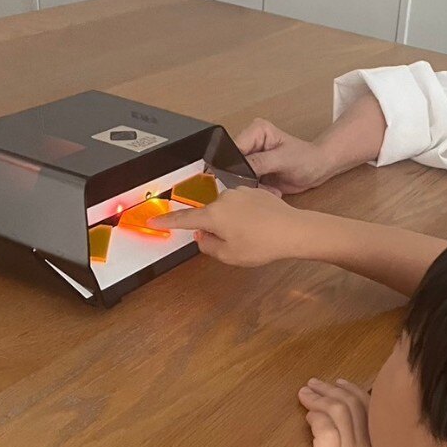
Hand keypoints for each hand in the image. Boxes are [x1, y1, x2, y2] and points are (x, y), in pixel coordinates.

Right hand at [148, 186, 310, 265]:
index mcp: (213, 214)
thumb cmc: (263, 244)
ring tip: (252, 237)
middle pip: (208, 216)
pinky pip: (241, 205)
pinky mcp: (254, 191)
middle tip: (234, 245)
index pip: (183, 218)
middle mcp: (223, 198)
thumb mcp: (230, 255)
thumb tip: (201, 237)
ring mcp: (240, 192)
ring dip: (231, 223)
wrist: (293, 230)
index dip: (166, 221)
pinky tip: (259, 227)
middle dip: (214, 230)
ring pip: (226, 211)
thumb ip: (208, 246)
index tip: (152, 220)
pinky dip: (245, 217)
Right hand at [234, 119, 329, 194]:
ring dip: (254, 187)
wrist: (318, 169)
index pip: (234, 147)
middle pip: (233, 163)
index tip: (242, 177)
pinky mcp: (254, 172)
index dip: (233, 164)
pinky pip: (248, 185)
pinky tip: (273, 190)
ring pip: (239, 177)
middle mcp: (251, 143)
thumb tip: (237, 169)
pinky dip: (259, 191)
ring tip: (272, 189)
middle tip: (262, 185)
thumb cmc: (306, 158)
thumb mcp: (283, 159)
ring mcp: (251, 159)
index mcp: (256, 131)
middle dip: (246, 178)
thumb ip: (260, 162)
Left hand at [291, 379, 376, 446]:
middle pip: (355, 407)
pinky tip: (306, 414)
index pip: (372, 410)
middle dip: (332, 390)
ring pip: (340, 413)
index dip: (353, 391)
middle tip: (312, 386)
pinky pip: (326, 429)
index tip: (336, 383)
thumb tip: (335, 417)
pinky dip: (315, 415)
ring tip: (304, 394)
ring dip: (320, 398)